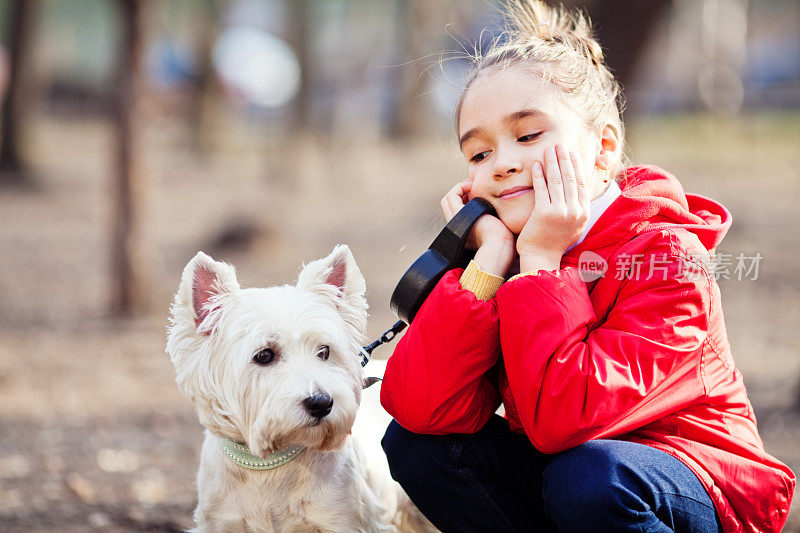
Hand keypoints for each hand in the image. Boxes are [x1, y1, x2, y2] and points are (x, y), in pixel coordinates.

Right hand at [441, 179, 514, 276]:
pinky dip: (459, 187)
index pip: (455, 210)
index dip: (462, 198)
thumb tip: (500, 213)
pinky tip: (472, 185)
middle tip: (472, 185)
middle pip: (448, 204)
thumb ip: (492, 219)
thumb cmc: (503, 240)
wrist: (500, 247)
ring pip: (447, 200)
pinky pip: (451, 196)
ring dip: (459, 188)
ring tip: (473, 185)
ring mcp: (455, 221)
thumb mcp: (495, 227)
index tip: (476, 191)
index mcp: (462, 232)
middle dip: (459, 192)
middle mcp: (455, 227)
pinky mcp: (458, 215)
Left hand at [517, 144, 589, 271]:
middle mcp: (574, 212)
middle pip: (570, 178)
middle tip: (559, 144)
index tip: (571, 153)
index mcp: (583, 213)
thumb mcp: (573, 225)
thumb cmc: (554, 241)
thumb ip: (577, 208)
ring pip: (556, 180)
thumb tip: (578, 188)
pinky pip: (541, 189)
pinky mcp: (543, 214)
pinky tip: (536, 165)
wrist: (541, 257)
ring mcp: (560, 212)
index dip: (576, 165)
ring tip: (548, 149)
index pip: (582, 183)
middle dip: (564, 158)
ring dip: (552, 162)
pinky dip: (538, 175)